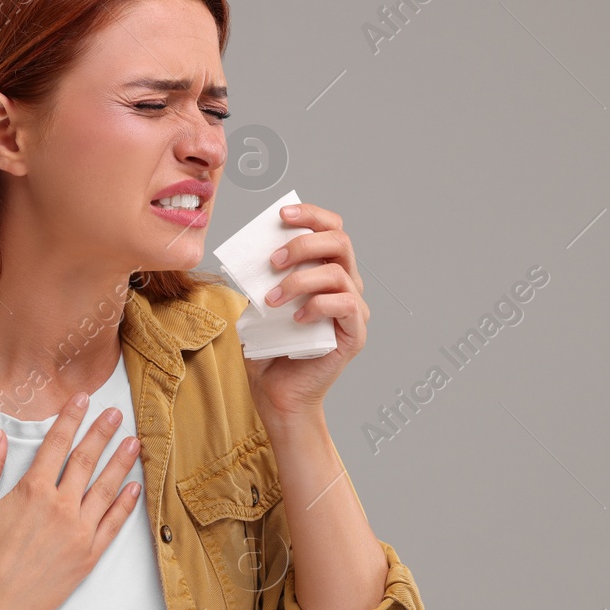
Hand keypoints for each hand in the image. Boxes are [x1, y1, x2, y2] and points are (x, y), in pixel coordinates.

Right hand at [0, 391, 142, 609]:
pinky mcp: (88, 556)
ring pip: (106, 489)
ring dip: (121, 463)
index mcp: (33, 490)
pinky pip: (113, 525)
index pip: (57, 444)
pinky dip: (126, 505)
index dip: (71, 418)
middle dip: (102, 433)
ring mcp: (78, 532)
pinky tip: (134, 488)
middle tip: (116, 413)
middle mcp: (60, 506)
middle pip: (87, 460)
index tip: (83, 400)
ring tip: (133, 442)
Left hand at [242, 201, 369, 421]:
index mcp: (326, 272)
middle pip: (340, 241)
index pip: (331, 230)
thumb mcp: (260, 305)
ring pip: (337, 272)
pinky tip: (295, 319)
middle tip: (271, 261)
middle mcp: (346, 285)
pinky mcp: (353, 334)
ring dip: (299, 280)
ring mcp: (352, 309)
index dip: (311, 215)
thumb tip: (256, 253)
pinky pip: (344, 304)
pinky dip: (317, 306)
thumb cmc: (269, 350)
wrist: (277, 394)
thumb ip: (265, 278)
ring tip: (271, 300)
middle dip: (303, 243)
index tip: (281, 214)